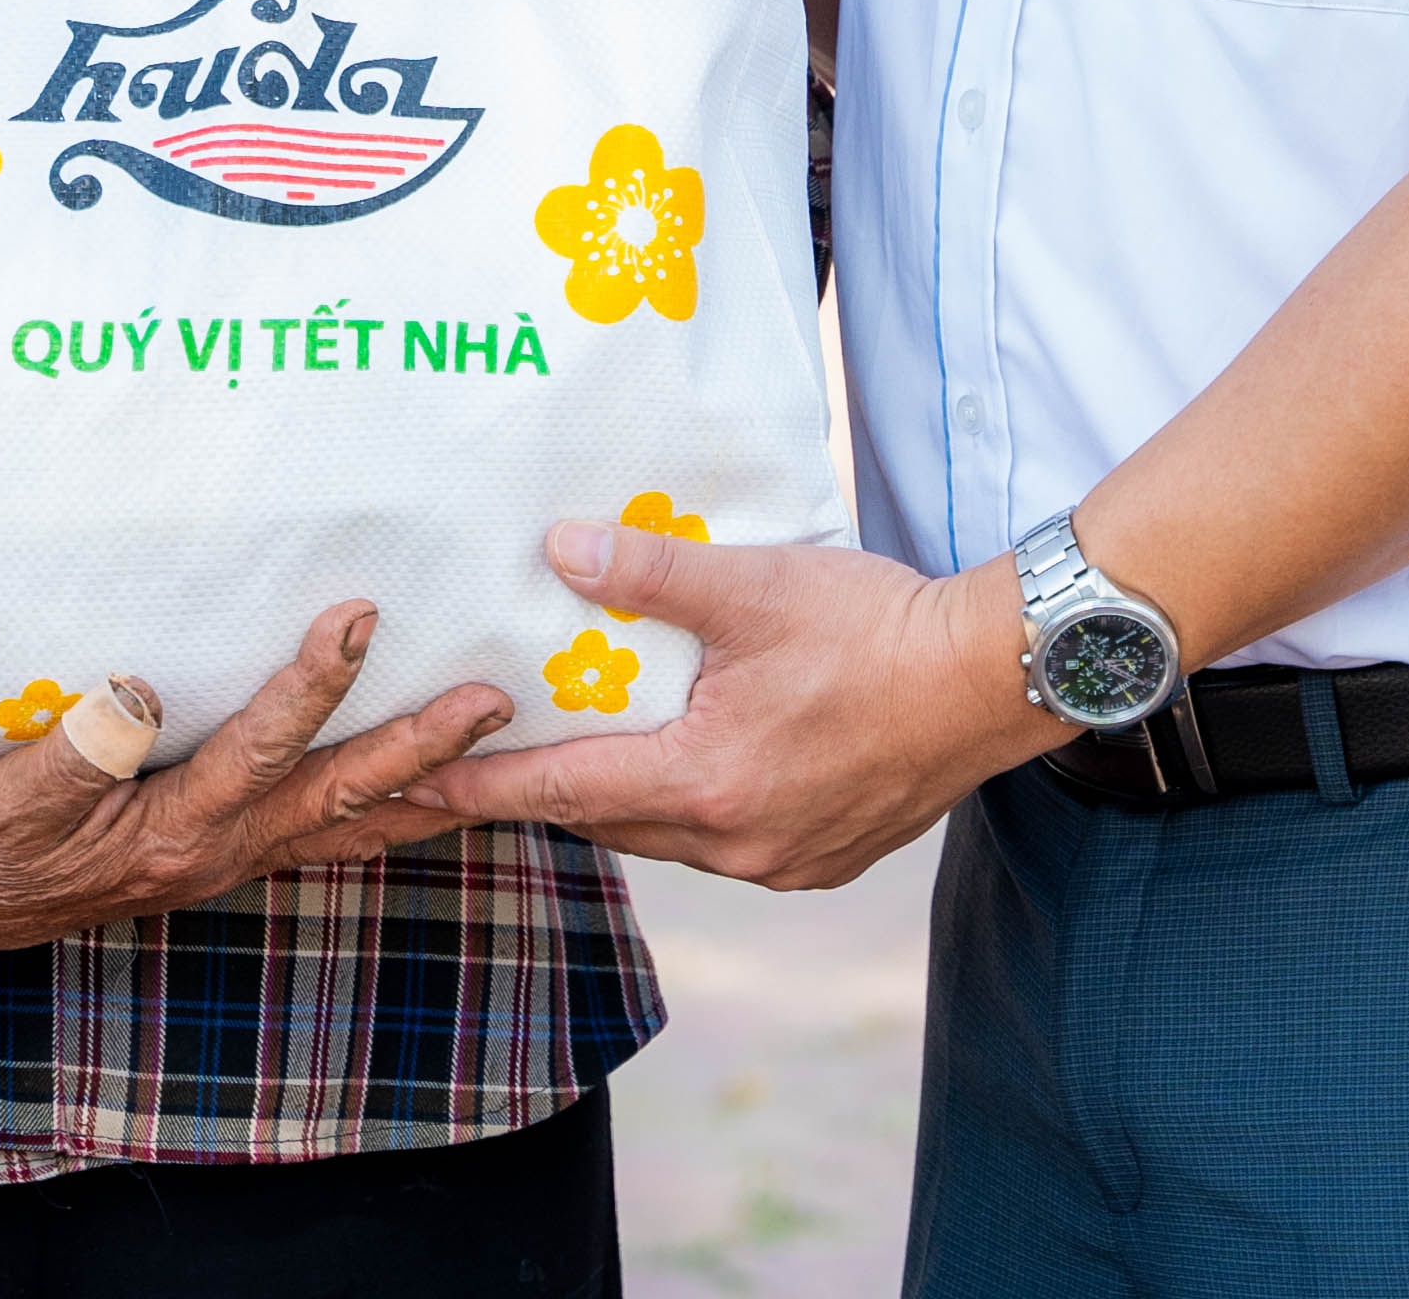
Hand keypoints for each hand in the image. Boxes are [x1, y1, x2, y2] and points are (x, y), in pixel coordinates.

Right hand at [0, 599, 511, 957]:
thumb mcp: (6, 798)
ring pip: (348, 823)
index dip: (314, 683)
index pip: (264, 749)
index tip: (359, 616)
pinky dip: (383, 810)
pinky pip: (326, 833)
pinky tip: (422, 789)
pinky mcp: (224, 853)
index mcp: (175, 831)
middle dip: (424, 748)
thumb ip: (75, 748)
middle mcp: (221, 851)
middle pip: (342, 796)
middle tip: (495, 701)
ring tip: (499, 750)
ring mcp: (230, 858)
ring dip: (426, 787)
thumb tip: (138, 690)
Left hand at [359, 521, 1050, 890]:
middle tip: (478, 768)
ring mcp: (785, 861)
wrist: (995, 677)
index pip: (563, 792)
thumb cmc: (879, 625)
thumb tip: (558, 549)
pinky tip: (687, 766)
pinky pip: (727, 843)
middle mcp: (738, 843)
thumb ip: (651, 573)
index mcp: (708, 782)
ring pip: (668, 835)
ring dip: (621, 800)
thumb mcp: (757, 586)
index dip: (483, 788)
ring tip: (577, 756)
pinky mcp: (823, 858)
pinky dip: (689, 809)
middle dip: (544, 796)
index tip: (413, 788)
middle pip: (610, 822)